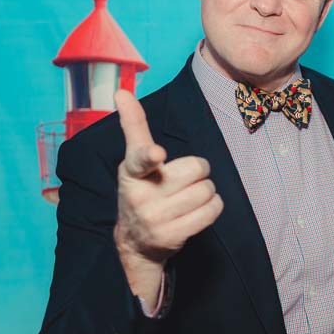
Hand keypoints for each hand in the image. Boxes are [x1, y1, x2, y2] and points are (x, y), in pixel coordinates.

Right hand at [112, 90, 223, 301]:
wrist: (136, 242)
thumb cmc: (142, 190)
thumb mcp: (133, 161)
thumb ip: (133, 127)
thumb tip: (121, 91)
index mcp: (130, 172)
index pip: (140, 159)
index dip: (150, 155)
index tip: (156, 153)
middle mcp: (140, 195)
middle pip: (195, 169)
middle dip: (199, 171)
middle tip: (185, 180)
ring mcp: (155, 218)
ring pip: (206, 191)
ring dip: (206, 190)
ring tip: (188, 196)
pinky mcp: (172, 236)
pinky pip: (212, 211)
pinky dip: (212, 207)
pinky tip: (197, 210)